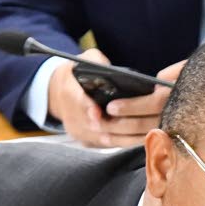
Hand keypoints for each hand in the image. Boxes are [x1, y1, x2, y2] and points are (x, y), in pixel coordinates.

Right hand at [47, 50, 182, 147]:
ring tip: (147, 132)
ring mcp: (78, 131)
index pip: (76, 101)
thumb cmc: (77, 74)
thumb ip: (97, 61)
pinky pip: (107, 145)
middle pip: (93, 125)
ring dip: (125, 137)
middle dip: (116, 127)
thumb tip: (112, 69)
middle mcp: (71, 115)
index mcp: (67, 91)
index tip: (97, 113)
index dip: (87, 109)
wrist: (57, 93)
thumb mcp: (83, 60)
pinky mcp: (87, 142)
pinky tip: (143, 137)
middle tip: (140, 126)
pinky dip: (125, 142)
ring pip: (103, 139)